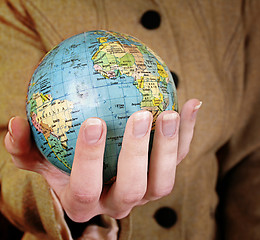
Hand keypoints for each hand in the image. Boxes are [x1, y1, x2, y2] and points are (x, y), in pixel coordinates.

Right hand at [4, 99, 200, 221]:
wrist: (94, 174)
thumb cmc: (62, 164)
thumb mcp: (39, 158)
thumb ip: (24, 147)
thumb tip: (15, 123)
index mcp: (84, 200)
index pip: (85, 188)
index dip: (89, 159)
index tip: (93, 122)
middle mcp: (118, 202)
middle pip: (133, 188)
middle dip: (137, 153)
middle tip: (141, 114)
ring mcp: (144, 192)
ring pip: (163, 180)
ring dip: (169, 146)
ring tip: (171, 111)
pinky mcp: (162, 176)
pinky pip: (179, 157)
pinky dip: (188, 132)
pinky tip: (192, 103)